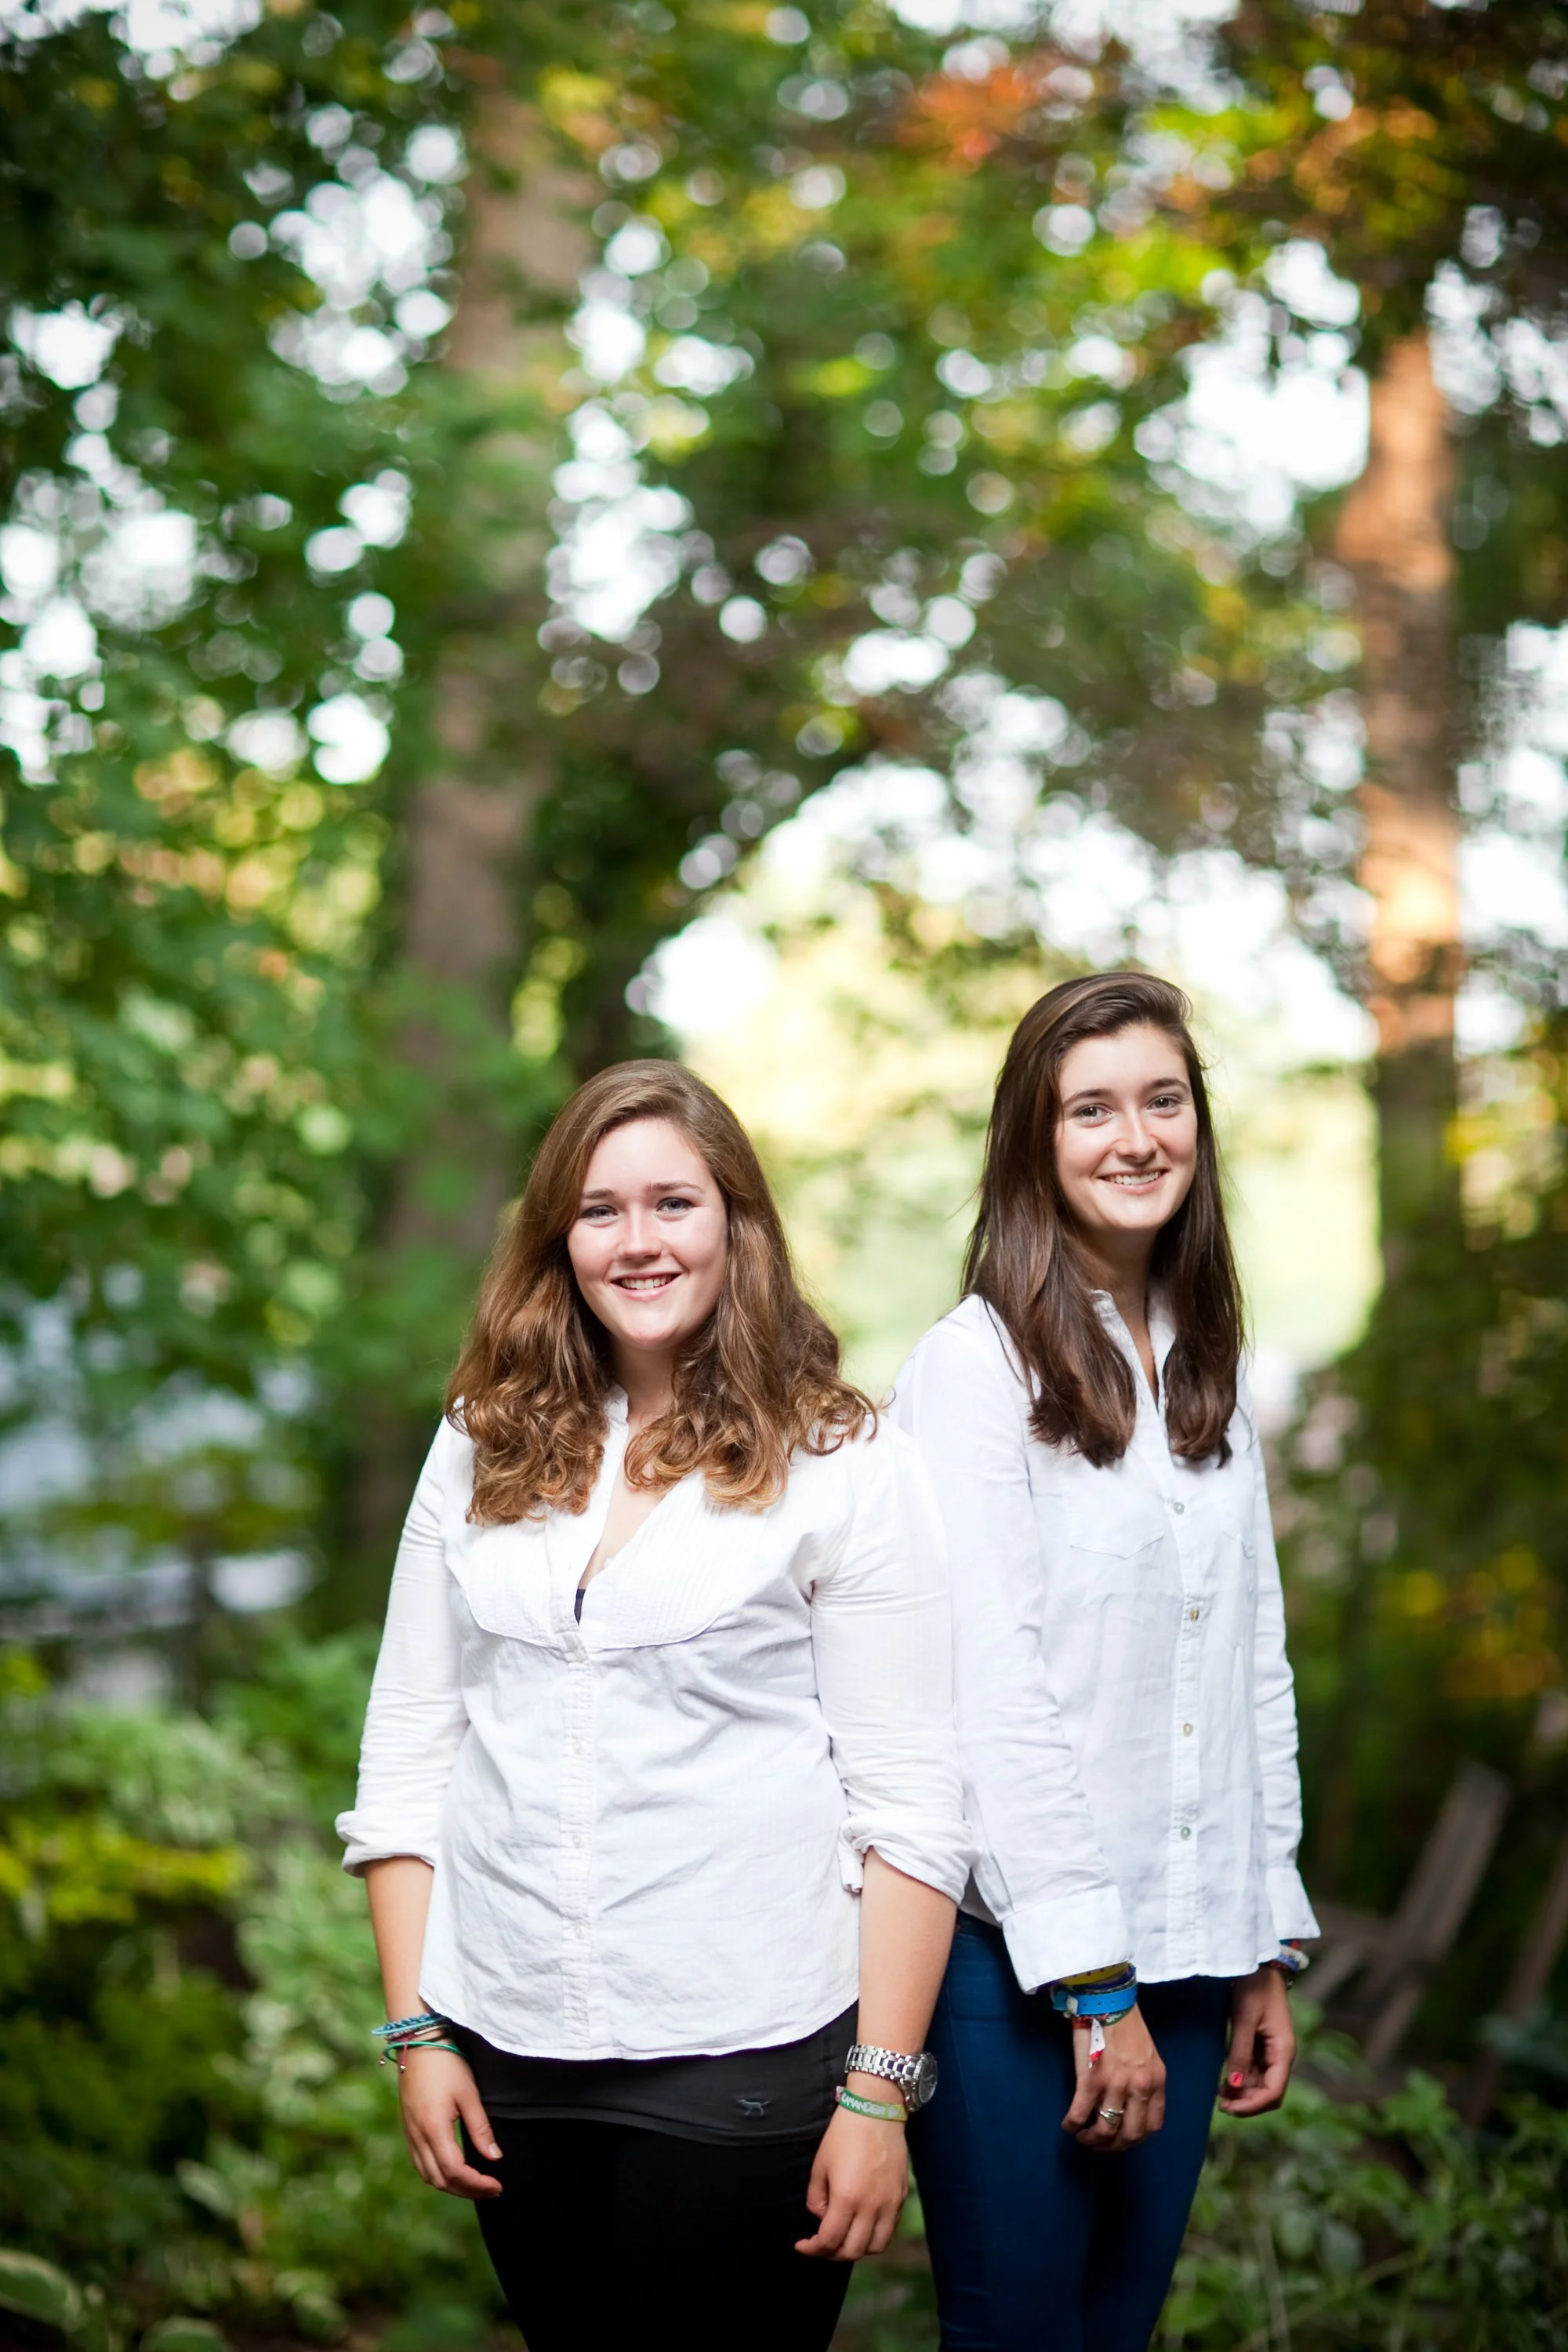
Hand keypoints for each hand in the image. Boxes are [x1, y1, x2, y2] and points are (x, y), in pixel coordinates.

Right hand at [397, 2048, 503, 2198]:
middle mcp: (417, 2136)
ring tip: (475, 2183)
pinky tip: (453, 2169)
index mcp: (433, 2129)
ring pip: (428, 2175)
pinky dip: (437, 2174)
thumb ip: (480, 2128)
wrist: (418, 2041)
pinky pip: (420, 2164)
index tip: (497, 2185)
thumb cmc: (446, 2063)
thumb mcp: (469, 2093)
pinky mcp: (407, 2128)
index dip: (476, 2184)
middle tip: (491, 2189)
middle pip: (440, 2180)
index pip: (455, 2171)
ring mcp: (409, 2134)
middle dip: (466, 2190)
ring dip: (451, 2185)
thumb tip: (494, 2158)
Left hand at [795, 2100, 908, 2259]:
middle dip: (832, 2254)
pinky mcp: (901, 2197)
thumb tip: (822, 2218)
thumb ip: (816, 2198)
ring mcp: (890, 2204)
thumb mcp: (820, 2165)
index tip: (802, 2245)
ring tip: (844, 2238)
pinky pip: (889, 2230)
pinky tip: (862, 2225)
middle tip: (822, 2244)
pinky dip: (874, 2236)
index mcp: (847, 2198)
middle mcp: (871, 2207)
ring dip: (857, 2249)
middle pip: (853, 2251)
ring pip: (875, 2247)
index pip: (829, 2240)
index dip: (812, 2249)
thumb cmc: (844, 2135)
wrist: (876, 2111)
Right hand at [1061, 2001, 1166, 2151]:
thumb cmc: (1125, 2022)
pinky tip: (1068, 2126)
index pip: (1153, 2125)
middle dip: (1114, 2147)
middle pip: (1130, 2135)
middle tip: (1100, 2145)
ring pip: (1106, 2130)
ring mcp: (1116, 2084)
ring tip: (1082, 2138)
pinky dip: (1072, 2125)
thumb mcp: (1148, 2055)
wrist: (1107, 1997)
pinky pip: (1080, 2113)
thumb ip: (1145, 2080)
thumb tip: (1131, 2105)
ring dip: (1092, 2140)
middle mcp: (1140, 2086)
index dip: (1136, 2139)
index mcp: (1156, 2080)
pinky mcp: (1091, 2078)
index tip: (1123, 2139)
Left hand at [1218, 1965, 1294, 2116]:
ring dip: (1243, 2093)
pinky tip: (1224, 2082)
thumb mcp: (1244, 2019)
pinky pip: (1255, 2071)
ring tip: (1218, 2096)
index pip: (1273, 2092)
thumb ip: (1239, 2053)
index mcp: (1284, 2051)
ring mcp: (1273, 2051)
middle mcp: (1281, 2055)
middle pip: (1269, 2093)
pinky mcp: (1263, 2045)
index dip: (1253, 2106)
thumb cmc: (1255, 1987)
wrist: (1260, 1964)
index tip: (1230, 2110)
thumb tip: (1233, 2087)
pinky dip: (1241, 2080)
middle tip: (1221, 2106)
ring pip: (1261, 2084)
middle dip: (1247, 2103)